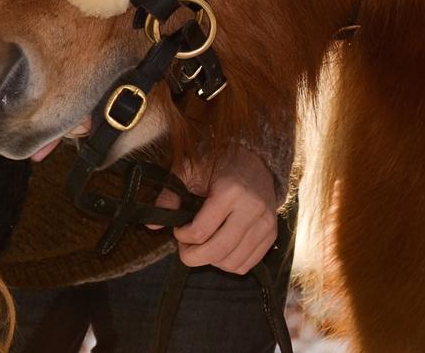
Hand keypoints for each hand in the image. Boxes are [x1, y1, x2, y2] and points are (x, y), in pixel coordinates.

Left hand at [146, 145, 278, 272]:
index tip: (178, 229)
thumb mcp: (188, 170)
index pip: (200, 232)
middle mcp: (251, 210)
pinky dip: (228, 263)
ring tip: (203, 245)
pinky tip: (219, 248)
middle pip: (217, 252)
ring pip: (232, 262)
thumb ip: (169, 195)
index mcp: (230, 192)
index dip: (181, 237)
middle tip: (185, 247)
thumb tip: (152, 224)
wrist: (256, 161)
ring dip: (211, 261)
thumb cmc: (217, 164)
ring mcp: (265, 224)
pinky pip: (247, 264)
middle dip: (193, 256)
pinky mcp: (271, 235)